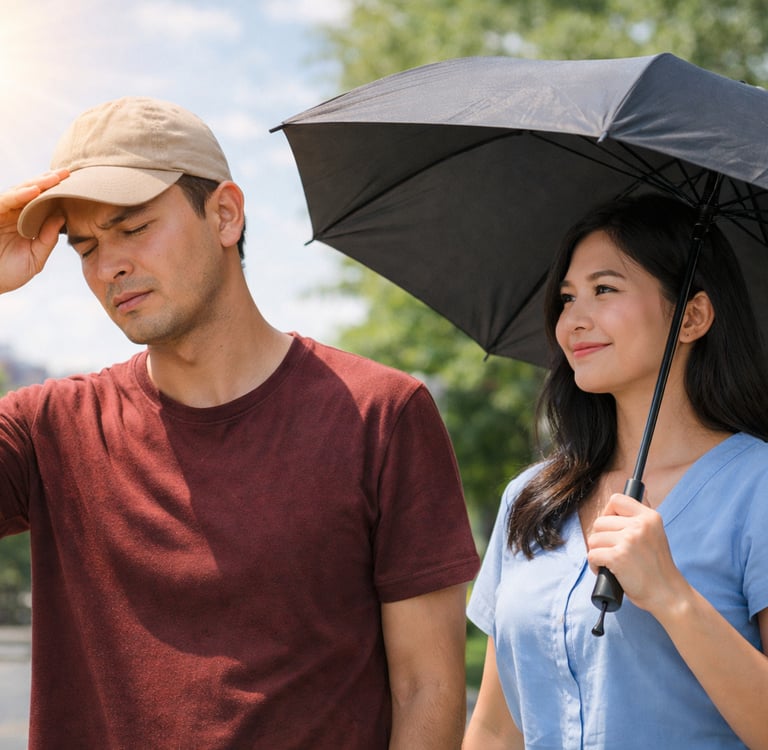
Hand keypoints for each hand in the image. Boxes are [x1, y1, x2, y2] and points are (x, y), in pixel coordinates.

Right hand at [0, 169, 68, 292]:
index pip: (42, 203)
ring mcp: (1, 212)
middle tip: (68, 172)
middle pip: (32, 192)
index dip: (56, 194)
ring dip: (38, 183)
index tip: (77, 185)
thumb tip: (62, 217)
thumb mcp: (35, 258)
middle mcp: (12, 213)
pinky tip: (35, 191)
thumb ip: (48, 239)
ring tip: (55, 177)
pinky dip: (19, 195)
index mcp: (25, 222)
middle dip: (50, 181)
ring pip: (20, 192)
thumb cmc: (7, 273)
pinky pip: (5, 200)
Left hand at [586, 492, 687, 615]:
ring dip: (597, 552)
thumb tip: (641, 489)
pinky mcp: (617, 557)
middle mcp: (640, 525)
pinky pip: (592, 555)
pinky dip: (595, 565)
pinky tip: (605, 571)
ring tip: (609, 562)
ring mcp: (628, 541)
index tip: (611, 528)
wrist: (669, 595)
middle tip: (612, 551)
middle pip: (599, 522)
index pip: (617, 500)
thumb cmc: (658, 567)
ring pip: (593, 539)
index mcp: (650, 517)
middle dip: (601, 538)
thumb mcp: (656, 533)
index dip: (608, 513)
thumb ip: (643, 515)